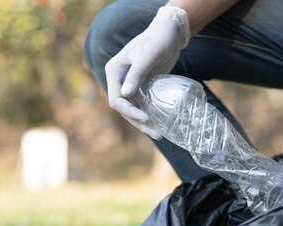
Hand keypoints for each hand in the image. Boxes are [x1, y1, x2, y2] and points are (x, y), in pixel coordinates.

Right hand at [105, 6, 189, 138]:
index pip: (116, 99)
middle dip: (139, 122)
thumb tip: (125, 95)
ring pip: (134, 110)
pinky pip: (142, 106)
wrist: (168, 34)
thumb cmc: (157, 40)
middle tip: (157, 133)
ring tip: (160, 134)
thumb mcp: (147, 55)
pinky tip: (160, 125)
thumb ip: (136, 74)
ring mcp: (130, 85)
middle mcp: (119, 81)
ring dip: (144, 123)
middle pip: (125, 109)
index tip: (146, 117)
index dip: (130, 111)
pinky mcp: (141, 87)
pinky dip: (150, 115)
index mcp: (114, 72)